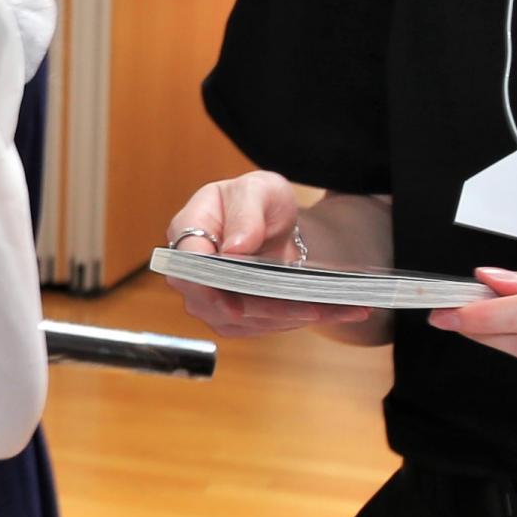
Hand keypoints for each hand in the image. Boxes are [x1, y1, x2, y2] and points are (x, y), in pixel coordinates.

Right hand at [161, 171, 375, 337]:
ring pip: (242, 320)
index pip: (185, 265)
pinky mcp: (232, 316)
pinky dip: (295, 321)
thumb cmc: (259, 200)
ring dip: (287, 317)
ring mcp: (208, 297)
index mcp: (188, 229)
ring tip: (331, 308)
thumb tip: (234, 249)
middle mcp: (191, 270)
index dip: (207, 287)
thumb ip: (246, 213)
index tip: (236, 303)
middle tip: (310, 308)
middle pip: (213, 303)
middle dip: (263, 309)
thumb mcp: (259, 190)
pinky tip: (329, 311)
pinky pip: (260, 326)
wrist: (272, 224)